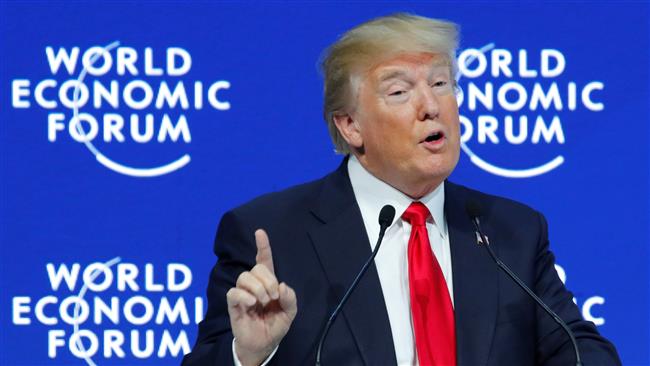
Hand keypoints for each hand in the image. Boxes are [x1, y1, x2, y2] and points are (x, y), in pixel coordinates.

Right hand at [227, 229, 297, 365]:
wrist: (264, 344)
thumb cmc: (275, 325)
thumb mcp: (290, 312)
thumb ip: (290, 298)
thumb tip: (282, 286)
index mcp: (268, 283)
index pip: (263, 260)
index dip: (262, 246)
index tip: (260, 232)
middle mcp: (254, 285)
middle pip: (256, 268)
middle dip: (268, 280)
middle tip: (274, 296)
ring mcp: (242, 294)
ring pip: (244, 277)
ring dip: (258, 288)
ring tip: (263, 301)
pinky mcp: (233, 305)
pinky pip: (234, 292)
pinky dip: (244, 295)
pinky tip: (252, 303)